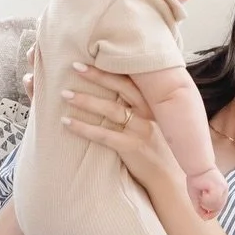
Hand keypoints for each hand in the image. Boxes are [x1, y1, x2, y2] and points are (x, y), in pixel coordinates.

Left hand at [61, 63, 183, 203]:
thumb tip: (117, 90)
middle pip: (121, 87)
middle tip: (74, 66)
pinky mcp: (133, 148)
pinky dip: (84, 128)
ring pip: (111, 109)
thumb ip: (141, 107)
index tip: (93, 55)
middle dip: (97, 75)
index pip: (133, 79)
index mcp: (153, 103)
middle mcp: (149, 113)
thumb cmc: (157, 149)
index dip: (113, 66)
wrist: (169, 180)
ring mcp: (142, 130)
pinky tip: (67, 124)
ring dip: (86, 100)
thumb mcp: (155, 122)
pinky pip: (104, 135)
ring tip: (65, 94)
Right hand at [187, 167, 228, 219]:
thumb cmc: (195, 179)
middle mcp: (225, 190)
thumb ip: (200, 207)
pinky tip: (203, 191)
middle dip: (207, 208)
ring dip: (206, 203)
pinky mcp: (220, 186)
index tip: (205, 216)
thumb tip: (205, 219)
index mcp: (222, 192)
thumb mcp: (196, 196)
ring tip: (201, 193)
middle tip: (200, 197)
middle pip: (218, 208)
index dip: (213, 214)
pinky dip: (206, 198)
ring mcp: (223, 188)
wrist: (196, 166)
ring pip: (216, 205)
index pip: (220, 207)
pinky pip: (213, 200)